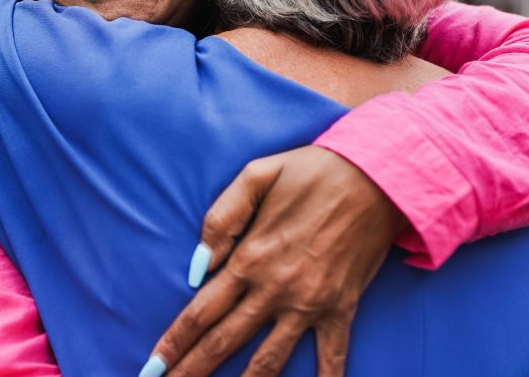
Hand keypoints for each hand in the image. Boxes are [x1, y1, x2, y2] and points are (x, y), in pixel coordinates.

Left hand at [146, 146, 406, 376]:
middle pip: (223, 342)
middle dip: (192, 370)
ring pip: (269, 360)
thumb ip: (222, 218)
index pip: (200, 312)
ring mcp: (309, 304)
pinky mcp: (341, 308)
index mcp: (249, 257)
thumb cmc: (312, 171)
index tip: (152, 365)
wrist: (376, 177)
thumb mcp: (257, 175)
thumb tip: (198, 265)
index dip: (173, 342)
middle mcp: (275, 289)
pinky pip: (332, 355)